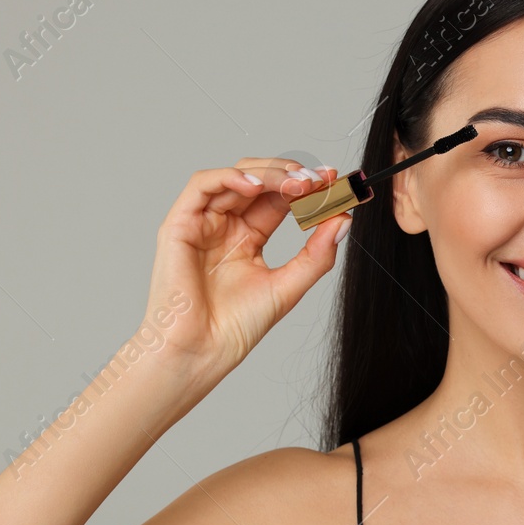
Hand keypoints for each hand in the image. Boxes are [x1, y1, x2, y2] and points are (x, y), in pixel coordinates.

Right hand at [139, 159, 349, 382]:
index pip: (279, 199)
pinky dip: (230, 177)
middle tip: (319, 180)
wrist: (201, 351)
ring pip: (235, 176)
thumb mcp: (289, 286)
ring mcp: (202, 222)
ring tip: (297, 184)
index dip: (306, 186)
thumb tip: (343, 220)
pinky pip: (203, 184)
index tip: (334, 181)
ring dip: (269, 173)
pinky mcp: (180, 223)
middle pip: (260, 181)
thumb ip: (316, 254)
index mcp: (248, 237)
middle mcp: (225, 225)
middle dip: (291, 175)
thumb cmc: (236, 327)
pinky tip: (257, 186)